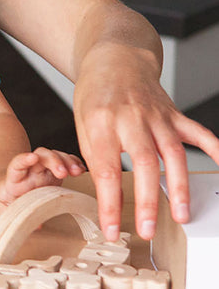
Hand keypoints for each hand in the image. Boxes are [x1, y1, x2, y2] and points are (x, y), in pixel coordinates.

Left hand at [0, 148, 85, 210]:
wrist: (8, 194)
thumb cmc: (5, 201)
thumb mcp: (2, 209)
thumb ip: (13, 215)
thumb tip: (37, 226)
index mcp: (15, 178)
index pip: (17, 164)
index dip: (24, 159)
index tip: (32, 158)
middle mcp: (30, 170)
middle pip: (41, 155)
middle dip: (53, 160)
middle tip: (63, 173)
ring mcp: (43, 169)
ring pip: (55, 156)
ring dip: (67, 161)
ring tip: (77, 171)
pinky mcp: (54, 173)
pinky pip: (65, 162)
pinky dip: (73, 163)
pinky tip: (81, 169)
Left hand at [73, 43, 218, 240]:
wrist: (114, 59)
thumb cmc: (95, 95)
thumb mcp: (82, 125)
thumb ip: (95, 156)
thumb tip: (107, 192)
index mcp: (101, 124)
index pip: (106, 171)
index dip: (108, 203)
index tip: (111, 228)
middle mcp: (131, 119)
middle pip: (144, 163)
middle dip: (148, 200)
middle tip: (147, 229)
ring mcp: (156, 116)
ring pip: (172, 153)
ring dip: (179, 186)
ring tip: (182, 215)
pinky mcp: (174, 113)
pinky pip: (198, 133)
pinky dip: (214, 150)